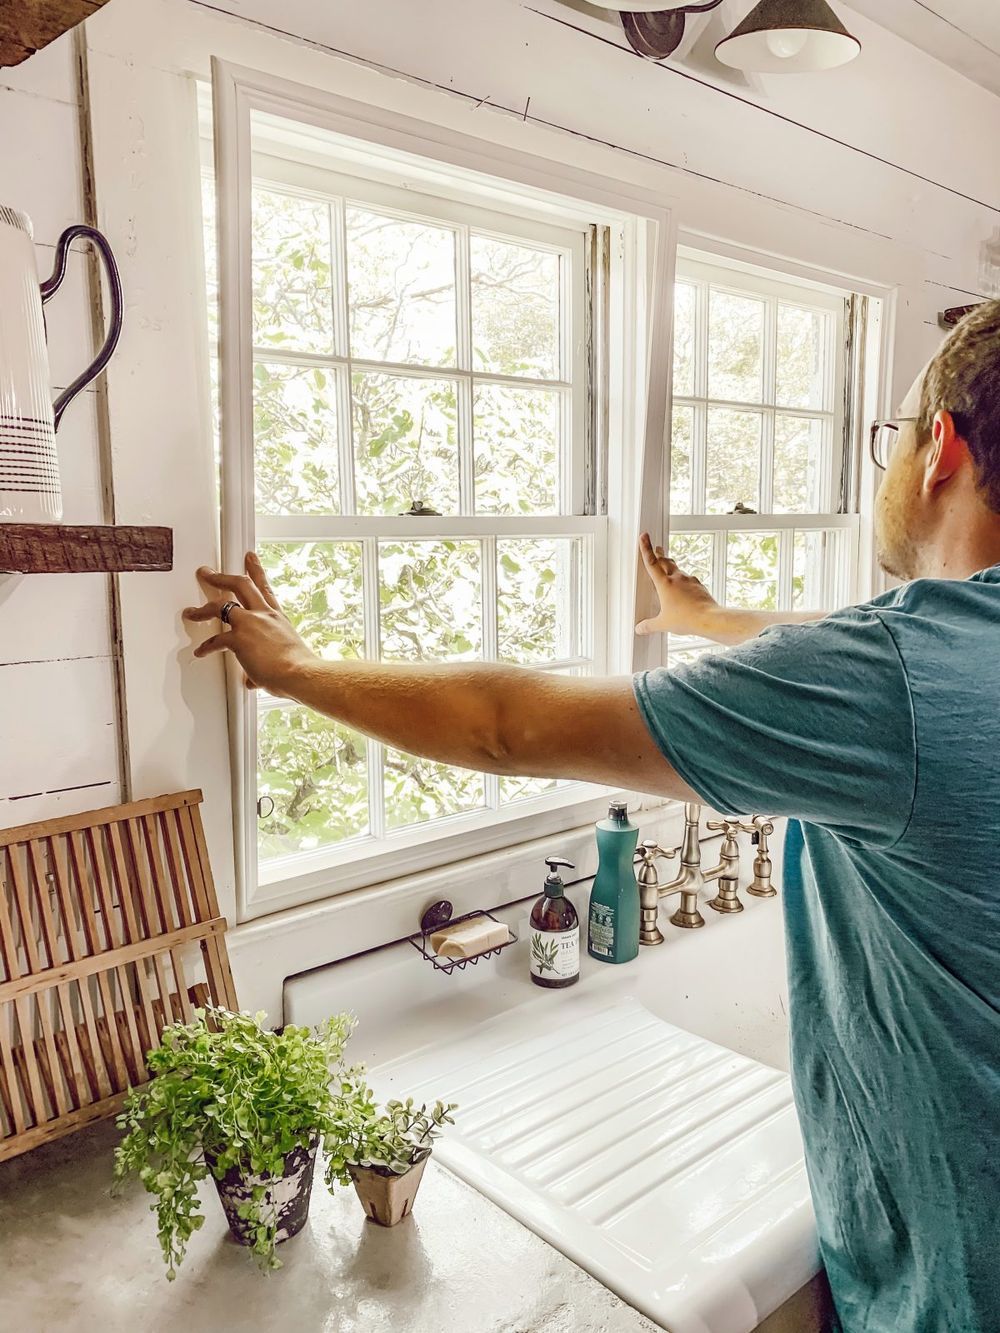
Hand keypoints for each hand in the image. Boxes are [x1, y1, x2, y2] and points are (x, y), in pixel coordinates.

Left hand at [183, 552, 315, 695]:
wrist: (301, 673)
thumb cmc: (299, 669)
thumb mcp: (286, 658)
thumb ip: (264, 667)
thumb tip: (254, 680)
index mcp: (277, 617)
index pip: (264, 589)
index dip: (256, 571)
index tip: (249, 559)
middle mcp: (264, 615)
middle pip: (241, 584)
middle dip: (222, 577)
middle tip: (209, 573)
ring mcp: (251, 624)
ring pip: (221, 605)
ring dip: (203, 609)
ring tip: (192, 611)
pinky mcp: (239, 639)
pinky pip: (215, 640)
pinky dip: (206, 647)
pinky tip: (201, 651)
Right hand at [635, 532, 719, 637]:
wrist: (709, 618)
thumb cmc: (687, 619)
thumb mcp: (663, 624)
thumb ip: (649, 625)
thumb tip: (639, 628)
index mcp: (664, 584)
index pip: (652, 562)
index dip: (645, 548)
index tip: (644, 536)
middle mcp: (677, 578)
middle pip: (666, 561)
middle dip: (660, 555)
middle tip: (657, 549)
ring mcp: (690, 580)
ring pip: (678, 570)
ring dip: (672, 568)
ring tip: (668, 571)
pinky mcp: (699, 585)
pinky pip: (689, 580)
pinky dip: (684, 582)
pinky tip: (684, 589)